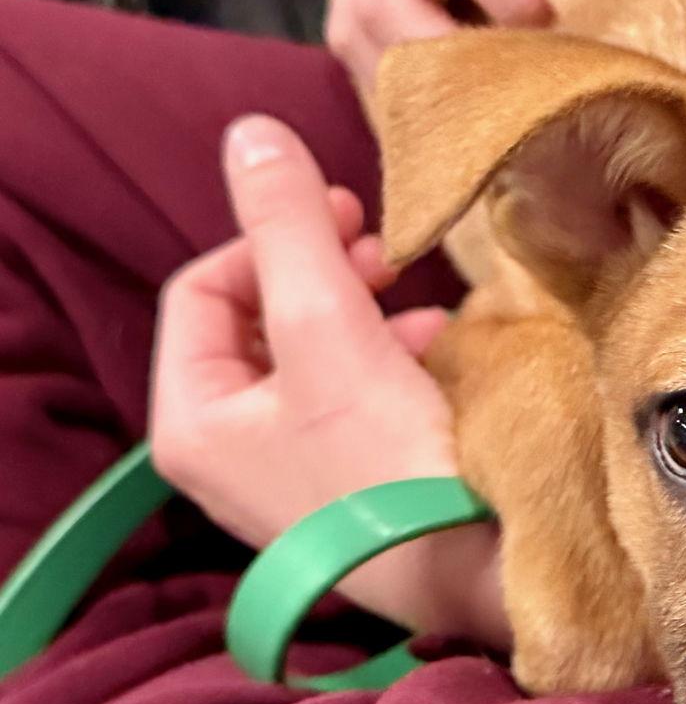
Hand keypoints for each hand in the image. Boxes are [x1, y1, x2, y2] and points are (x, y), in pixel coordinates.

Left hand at [151, 115, 508, 644]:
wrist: (476, 570)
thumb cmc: (390, 459)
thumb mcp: (328, 323)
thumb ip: (287, 223)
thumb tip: (249, 132)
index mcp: (191, 421)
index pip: (201, 288)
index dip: (269, 236)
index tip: (346, 215)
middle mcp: (226, 457)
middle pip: (257, 322)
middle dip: (322, 274)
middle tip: (384, 253)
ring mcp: (289, 479)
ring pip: (311, 359)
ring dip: (362, 315)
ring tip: (419, 311)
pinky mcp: (351, 492)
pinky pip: (351, 401)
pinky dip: (388, 365)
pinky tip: (437, 357)